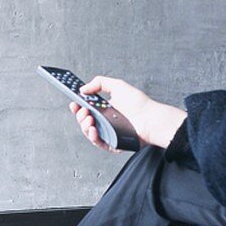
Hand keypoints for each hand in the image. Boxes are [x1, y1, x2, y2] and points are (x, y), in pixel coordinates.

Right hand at [67, 76, 184, 151]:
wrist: (151, 118)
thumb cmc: (139, 103)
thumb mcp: (118, 85)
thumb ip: (99, 82)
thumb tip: (83, 89)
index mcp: (105, 109)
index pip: (86, 109)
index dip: (78, 107)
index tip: (74, 103)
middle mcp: (105, 121)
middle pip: (84, 121)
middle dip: (80, 115)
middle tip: (83, 110)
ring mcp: (109, 132)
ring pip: (89, 132)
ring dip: (84, 126)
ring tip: (89, 119)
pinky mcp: (113, 143)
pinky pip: (99, 143)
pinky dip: (93, 137)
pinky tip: (94, 130)